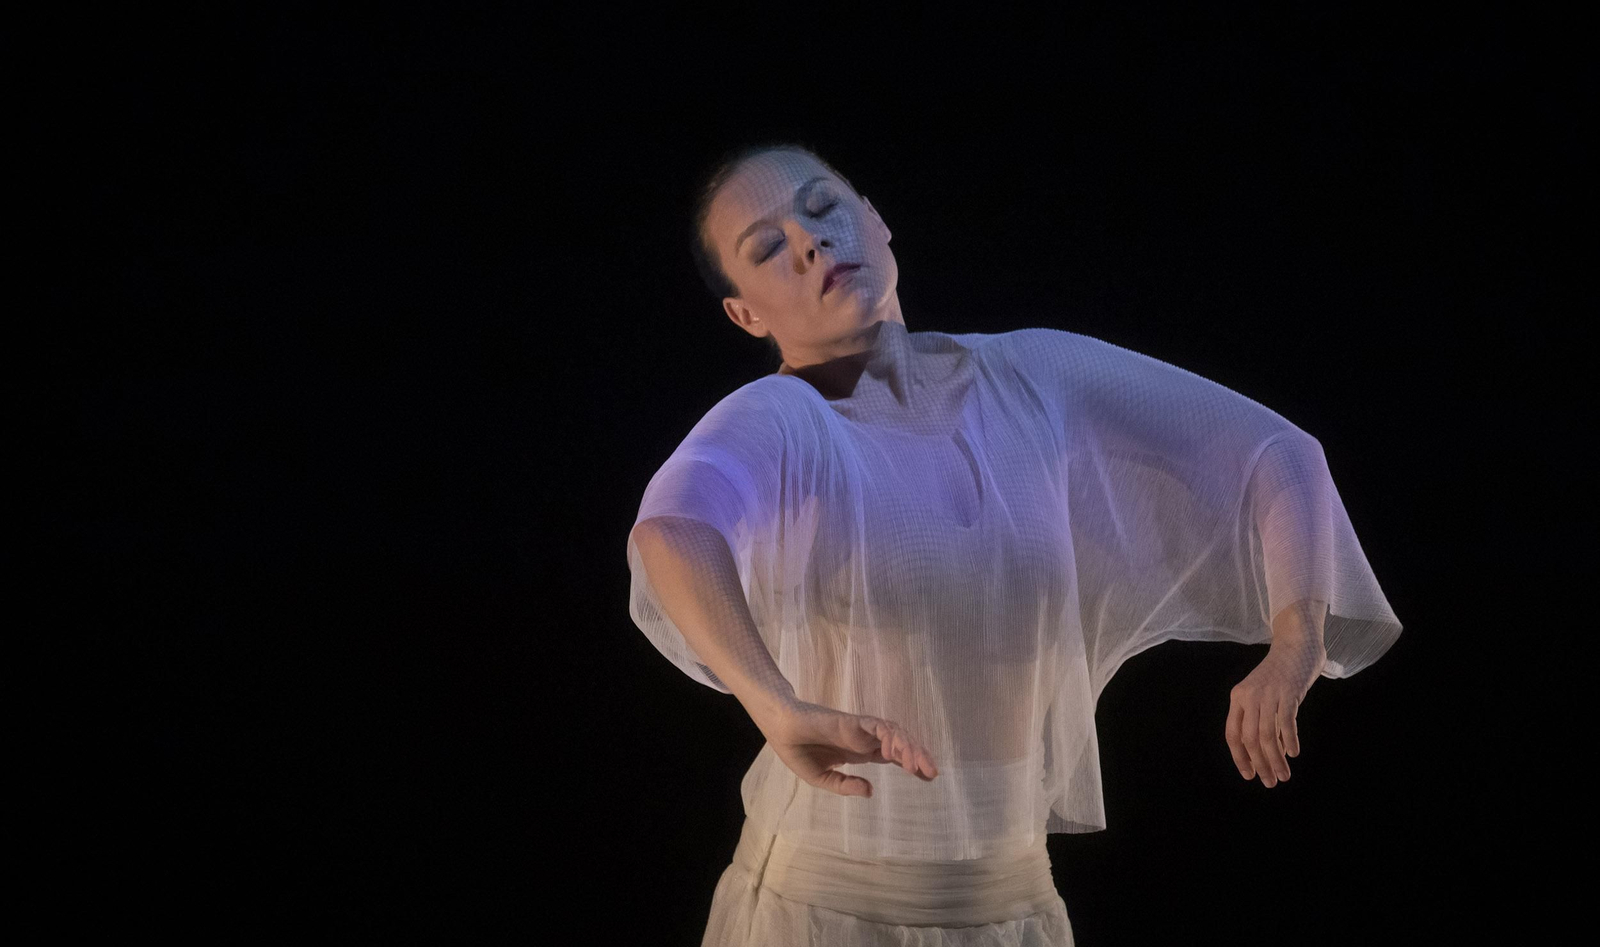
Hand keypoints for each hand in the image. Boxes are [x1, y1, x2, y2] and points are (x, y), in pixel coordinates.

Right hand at [754, 698, 939, 797]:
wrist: (780, 729)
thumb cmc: (797, 750)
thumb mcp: (821, 778)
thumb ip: (844, 785)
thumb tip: (870, 792)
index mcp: (860, 750)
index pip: (894, 754)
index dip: (912, 762)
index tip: (928, 777)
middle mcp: (865, 738)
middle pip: (900, 743)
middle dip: (918, 756)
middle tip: (932, 774)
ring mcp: (860, 729)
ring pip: (893, 733)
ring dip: (908, 747)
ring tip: (918, 767)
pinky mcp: (852, 721)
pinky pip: (877, 726)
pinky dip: (889, 736)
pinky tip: (894, 753)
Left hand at [1226, 637, 1325, 787]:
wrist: (1296, 646)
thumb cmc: (1279, 675)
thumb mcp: (1262, 695)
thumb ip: (1261, 720)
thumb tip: (1270, 753)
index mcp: (1237, 698)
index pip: (1232, 734)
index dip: (1240, 757)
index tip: (1250, 775)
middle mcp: (1249, 696)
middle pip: (1250, 738)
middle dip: (1260, 764)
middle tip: (1270, 782)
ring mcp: (1268, 694)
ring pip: (1267, 735)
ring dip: (1275, 759)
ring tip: (1283, 776)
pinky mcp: (1288, 692)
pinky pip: (1286, 722)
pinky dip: (1290, 740)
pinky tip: (1293, 753)